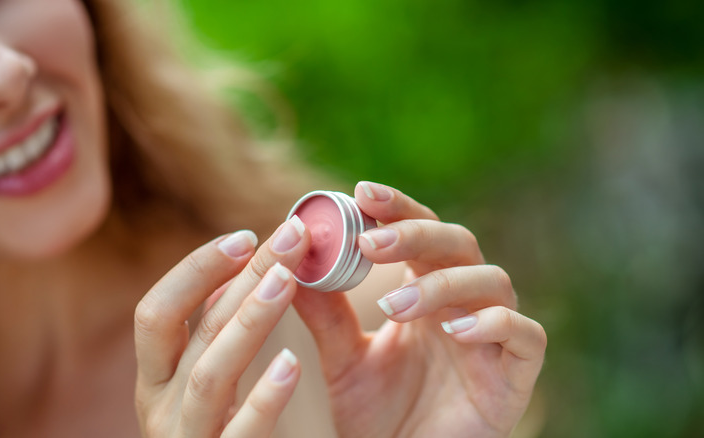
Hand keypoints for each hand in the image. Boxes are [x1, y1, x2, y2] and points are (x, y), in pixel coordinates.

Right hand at [133, 217, 310, 436]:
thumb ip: (232, 327)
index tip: (246, 237)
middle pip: (188, 333)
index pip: (157, 312)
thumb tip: (271, 257)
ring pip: (208, 376)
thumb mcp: (224, 375)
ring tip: (288, 281)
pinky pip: (239, 434)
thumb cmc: (235, 429)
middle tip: (289, 240)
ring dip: (248, 323)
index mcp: (156, 377)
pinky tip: (294, 365)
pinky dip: (264, 399)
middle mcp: (159, 407)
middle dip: (236, 280)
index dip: (195, 269)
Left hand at [293, 182, 546, 437]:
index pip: (419, 232)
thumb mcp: (344, 360)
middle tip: (372, 241)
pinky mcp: (517, 374)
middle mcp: (464, 304)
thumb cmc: (380, 415)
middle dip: (416, 235)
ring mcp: (494, 336)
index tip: (360, 192)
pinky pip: (526, 335)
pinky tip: (455, 333)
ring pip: (492, 281)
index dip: (397, 208)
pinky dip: (495, 324)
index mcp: (426, 291)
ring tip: (395, 306)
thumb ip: (325, 314)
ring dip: (443, 284)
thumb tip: (289, 259)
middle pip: (457, 243)